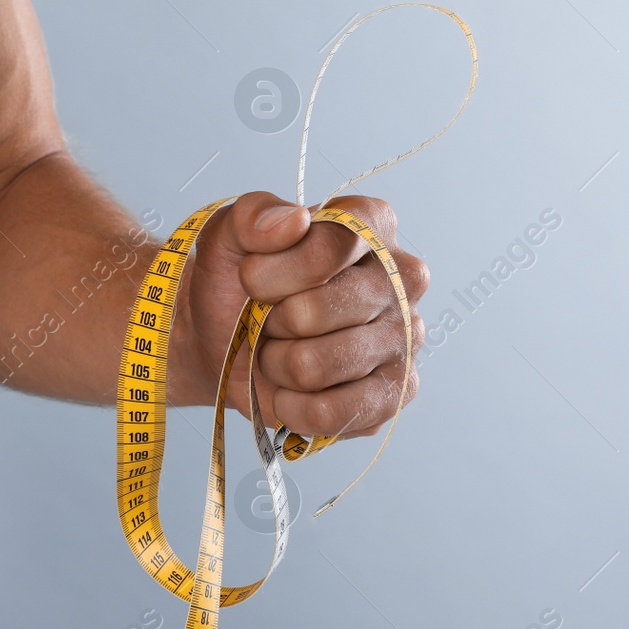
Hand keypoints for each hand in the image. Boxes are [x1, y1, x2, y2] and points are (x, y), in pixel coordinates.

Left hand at [169, 191, 427, 437]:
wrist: (222, 339)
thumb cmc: (236, 280)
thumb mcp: (228, 233)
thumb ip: (254, 216)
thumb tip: (294, 221)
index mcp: (371, 225)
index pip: (332, 246)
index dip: (273, 271)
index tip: (249, 276)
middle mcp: (402, 278)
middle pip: (319, 309)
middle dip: (270, 321)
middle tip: (267, 318)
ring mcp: (405, 337)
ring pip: (317, 365)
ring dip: (276, 363)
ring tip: (277, 350)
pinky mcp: (395, 392)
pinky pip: (332, 413)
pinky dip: (292, 406)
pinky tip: (290, 388)